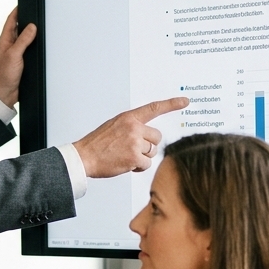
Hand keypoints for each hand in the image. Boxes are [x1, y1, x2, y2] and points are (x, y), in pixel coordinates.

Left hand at [0, 8, 36, 108]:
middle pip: (19, 27)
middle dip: (27, 19)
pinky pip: (29, 48)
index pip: (11, 21)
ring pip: (25, 38)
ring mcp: (16, 52)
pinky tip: (41, 44)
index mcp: (5, 40)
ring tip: (41, 25)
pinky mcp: (22, 60)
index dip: (17, 11)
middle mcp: (10, 45)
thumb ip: (23, 40)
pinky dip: (35, 44)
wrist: (5, 93)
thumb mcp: (14, 55)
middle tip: (36, 12)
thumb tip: (32, 26)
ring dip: (32, 33)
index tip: (24, 2)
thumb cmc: (5, 75)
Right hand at [73, 97, 188, 177]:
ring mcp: (134, 142)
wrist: (83, 157)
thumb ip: (131, 127)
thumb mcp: (113, 127)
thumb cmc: (97, 144)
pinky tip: (126, 164)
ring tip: (125, 157)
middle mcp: (133, 127)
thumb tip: (147, 136)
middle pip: (157, 137)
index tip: (185, 101)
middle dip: (149, 146)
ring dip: (142, 157)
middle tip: (133, 150)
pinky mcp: (134, 157)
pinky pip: (146, 164)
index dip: (171, 104)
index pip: (153, 108)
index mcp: (128, 118)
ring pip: (152, 152)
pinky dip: (138, 167)